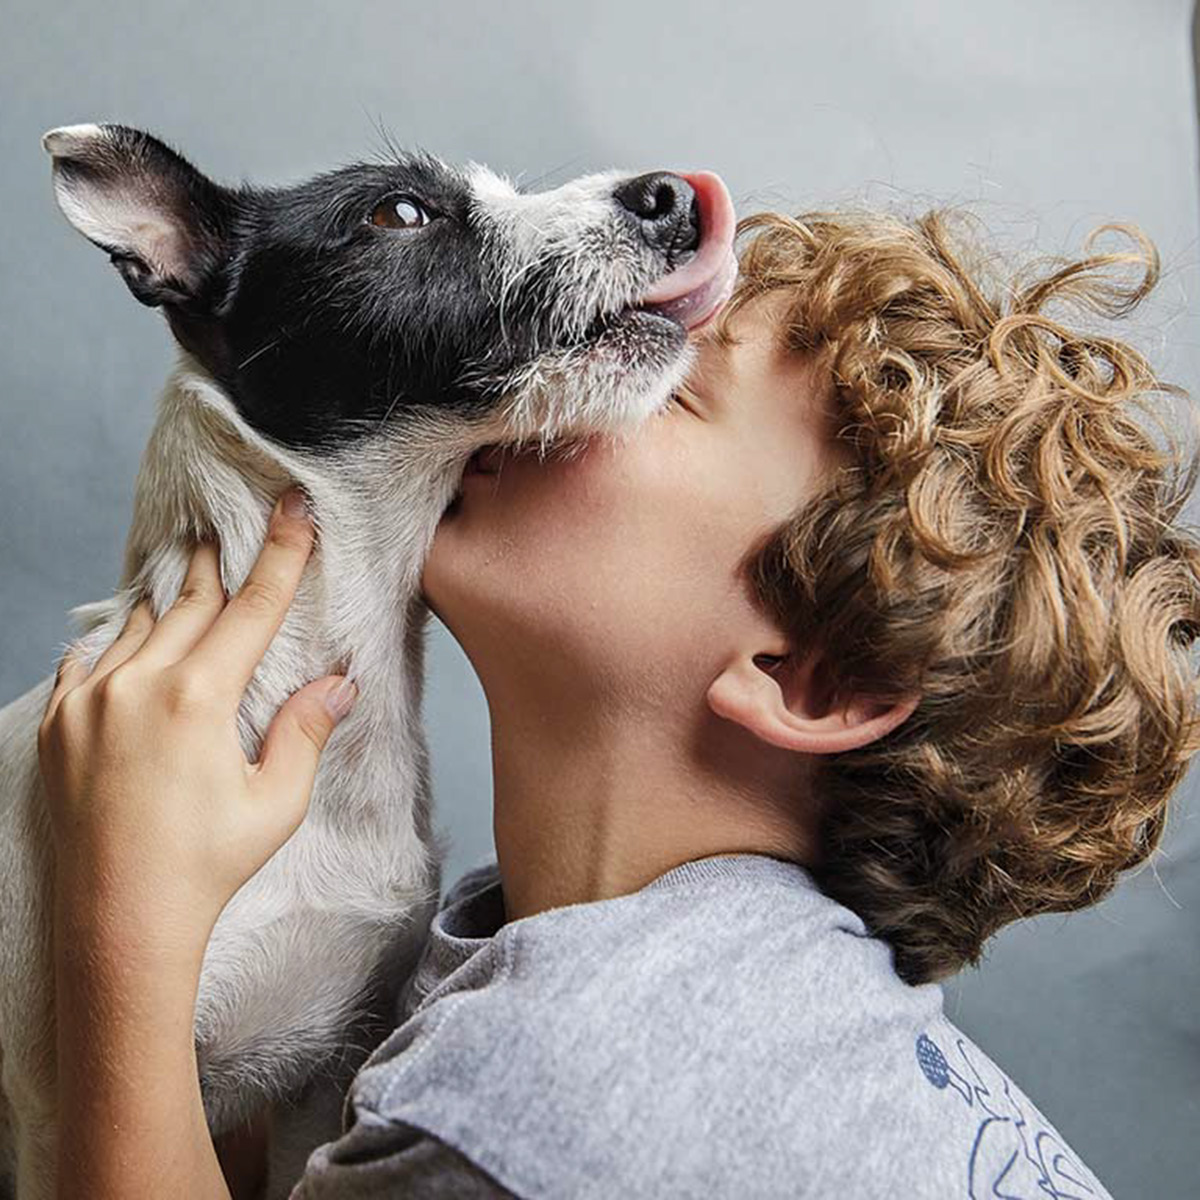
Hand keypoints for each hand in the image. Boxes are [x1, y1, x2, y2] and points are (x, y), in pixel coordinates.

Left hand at [37, 488, 357, 956]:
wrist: (119, 920)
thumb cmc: (205, 866)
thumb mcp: (276, 802)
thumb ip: (305, 731)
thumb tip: (339, 682)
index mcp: (199, 699)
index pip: (252, 608)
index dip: (281, 555)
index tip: (293, 510)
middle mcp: (139, 686)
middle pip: (192, 602)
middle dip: (220, 564)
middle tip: (234, 529)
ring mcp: (90, 702)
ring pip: (139, 624)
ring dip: (169, 597)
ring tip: (187, 572)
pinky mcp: (59, 725)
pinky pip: (88, 658)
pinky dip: (116, 639)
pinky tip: (129, 635)